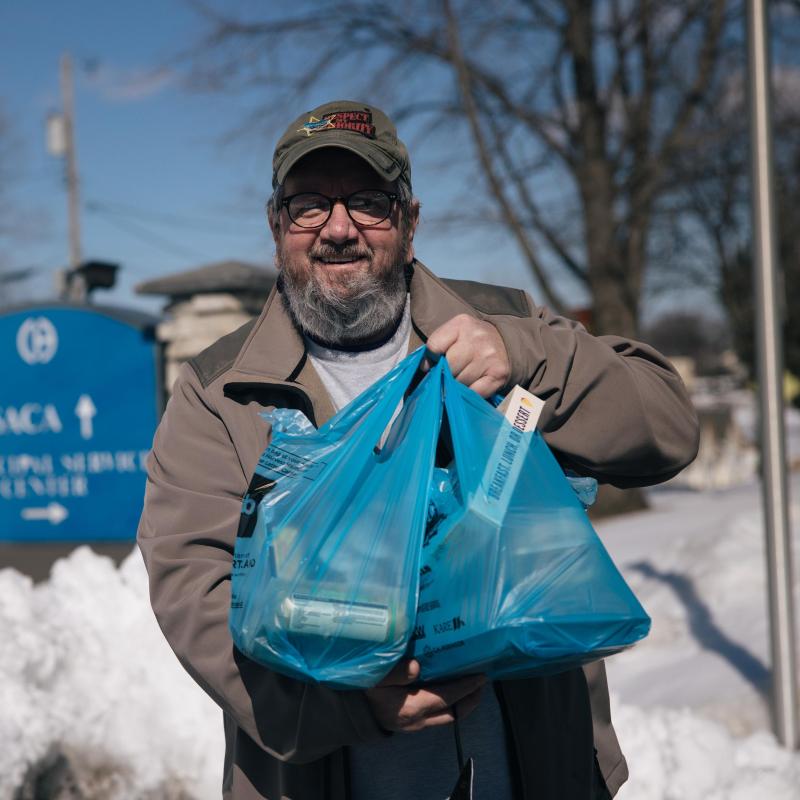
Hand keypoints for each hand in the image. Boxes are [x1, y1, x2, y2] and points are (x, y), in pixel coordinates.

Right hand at [365, 659, 486, 732]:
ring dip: (462, 704)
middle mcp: (418, 720)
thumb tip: (416, 665)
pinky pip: (438, 718)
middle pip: (454, 713)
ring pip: (448, 718)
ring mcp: (416, 725)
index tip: (481, 676)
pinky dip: (449, 706)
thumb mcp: (376, 677)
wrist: (350, 713)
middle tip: (482, 683)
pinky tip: (450, 692)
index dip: (466, 687)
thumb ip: (396, 672)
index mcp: (413, 707)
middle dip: (471, 699)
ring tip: (471, 688)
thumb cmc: (364, 690)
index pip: (448, 697)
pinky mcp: (412, 724)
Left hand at [425, 314, 510, 397]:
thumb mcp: (454, 333)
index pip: (434, 346)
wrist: (505, 341)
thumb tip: (424, 367)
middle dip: (446, 373)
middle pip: (448, 367)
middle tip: (451, 372)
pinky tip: (473, 384)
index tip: (434, 364)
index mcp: (462, 324)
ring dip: (458, 384)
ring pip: (460, 382)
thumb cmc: (472, 340)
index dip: (430, 359)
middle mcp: (477, 339)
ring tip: (464, 376)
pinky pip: (474, 392)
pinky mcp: (499, 374)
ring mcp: (489, 357)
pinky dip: (470, 393)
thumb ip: (437, 345)